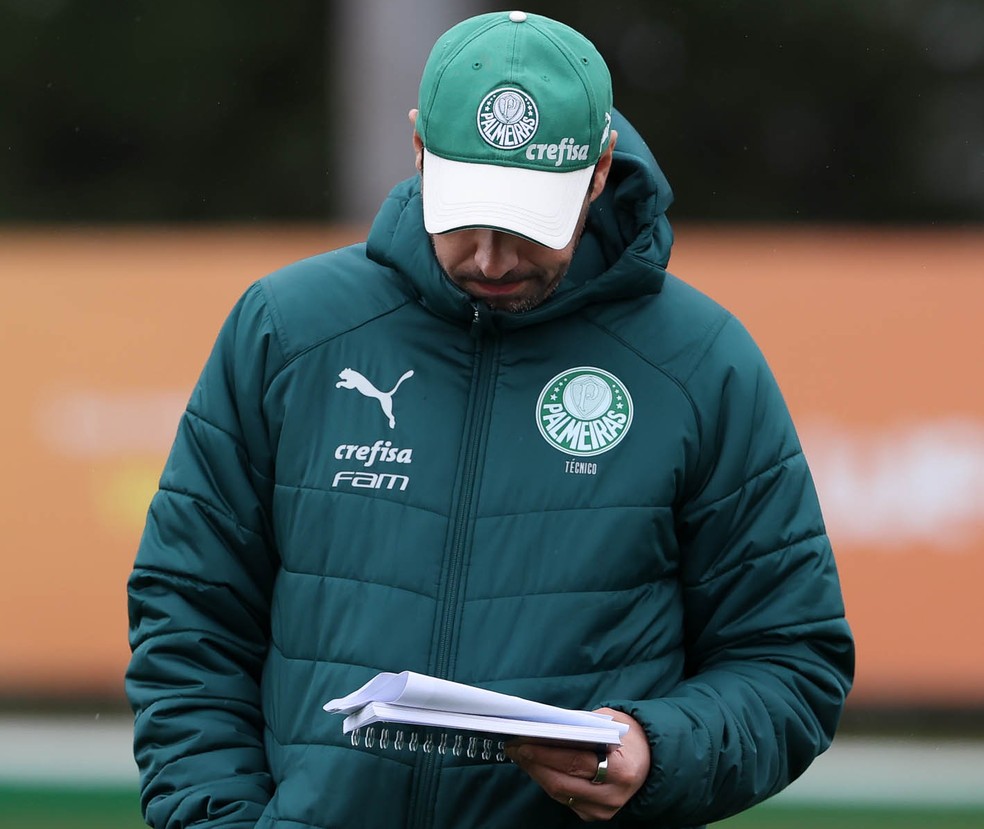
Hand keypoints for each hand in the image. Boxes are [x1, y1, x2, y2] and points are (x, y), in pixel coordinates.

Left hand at [504, 708, 649, 821]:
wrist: (652, 761)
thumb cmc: (629, 736)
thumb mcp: (610, 721)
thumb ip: (581, 725)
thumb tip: (545, 726)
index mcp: (620, 770)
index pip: (574, 762)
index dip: (545, 754)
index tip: (523, 742)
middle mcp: (612, 795)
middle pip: (562, 783)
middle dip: (533, 764)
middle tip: (514, 747)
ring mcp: (604, 810)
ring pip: (559, 793)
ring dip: (536, 773)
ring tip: (520, 755)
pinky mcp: (595, 815)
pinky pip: (565, 799)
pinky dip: (548, 781)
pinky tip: (537, 766)